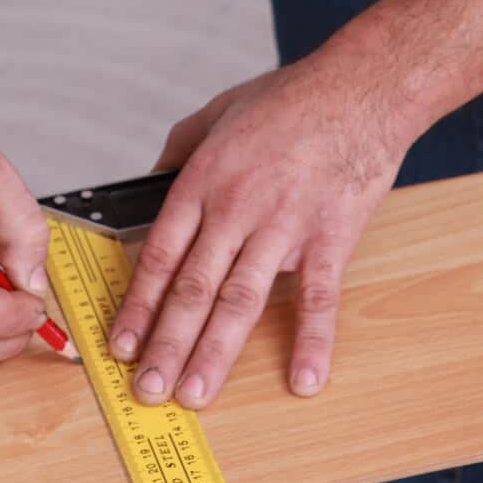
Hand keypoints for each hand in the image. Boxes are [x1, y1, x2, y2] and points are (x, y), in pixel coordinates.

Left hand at [109, 58, 407, 407]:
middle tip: (147, 389)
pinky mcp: (330, 239)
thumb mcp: (213, 114)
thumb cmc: (289, 100)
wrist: (361, 87)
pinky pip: (319, 298)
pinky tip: (304, 379)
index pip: (159, 258)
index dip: (138, 306)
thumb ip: (176, 154)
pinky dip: (313, 341)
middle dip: (167, 344)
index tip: (122, 345)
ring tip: (195, 394)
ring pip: (242, 301)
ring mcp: (284, 228)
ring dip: (215, 353)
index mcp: (202, 184)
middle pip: (193, 290)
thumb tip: (147, 185)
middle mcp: (236, 211)